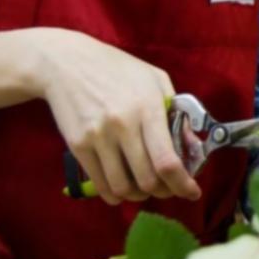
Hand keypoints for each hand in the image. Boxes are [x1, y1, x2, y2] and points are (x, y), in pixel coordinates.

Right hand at [33, 28, 201, 205]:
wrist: (66, 63)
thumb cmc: (117, 68)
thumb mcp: (155, 80)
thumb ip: (177, 112)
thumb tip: (191, 147)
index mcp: (147, 107)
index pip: (167, 160)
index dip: (183, 184)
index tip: (193, 192)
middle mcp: (123, 125)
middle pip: (147, 179)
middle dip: (164, 191)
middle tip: (168, 189)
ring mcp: (98, 137)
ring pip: (123, 187)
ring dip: (138, 195)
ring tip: (144, 188)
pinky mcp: (78, 146)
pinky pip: (100, 183)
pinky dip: (115, 194)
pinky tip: (122, 188)